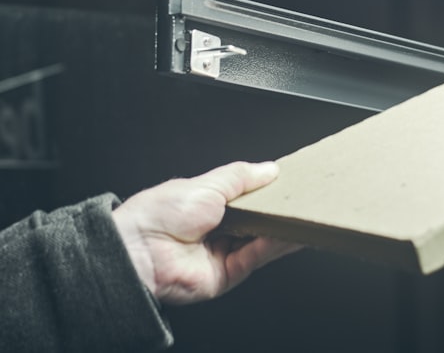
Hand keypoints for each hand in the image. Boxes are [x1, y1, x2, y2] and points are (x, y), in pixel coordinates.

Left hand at [111, 161, 298, 304]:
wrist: (141, 248)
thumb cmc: (162, 212)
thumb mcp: (208, 184)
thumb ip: (241, 177)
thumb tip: (270, 169)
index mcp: (208, 206)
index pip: (246, 200)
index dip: (267, 193)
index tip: (290, 184)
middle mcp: (217, 231)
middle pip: (256, 222)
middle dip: (277, 212)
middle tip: (302, 200)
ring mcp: (221, 254)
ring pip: (260, 242)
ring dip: (281, 229)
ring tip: (303, 215)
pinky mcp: (225, 275)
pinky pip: (254, 258)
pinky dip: (273, 246)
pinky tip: (288, 233)